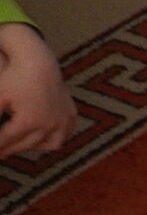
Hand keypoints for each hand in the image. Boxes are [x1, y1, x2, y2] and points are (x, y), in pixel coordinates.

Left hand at [0, 23, 75, 158]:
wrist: (37, 62)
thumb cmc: (13, 77)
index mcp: (29, 121)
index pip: (7, 139)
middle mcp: (49, 125)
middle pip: (26, 144)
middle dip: (11, 149)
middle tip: (1, 153)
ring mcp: (63, 121)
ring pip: (49, 145)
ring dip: (34, 148)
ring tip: (21, 146)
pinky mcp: (71, 115)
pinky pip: (64, 134)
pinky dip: (54, 138)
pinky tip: (43, 138)